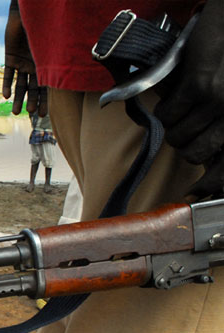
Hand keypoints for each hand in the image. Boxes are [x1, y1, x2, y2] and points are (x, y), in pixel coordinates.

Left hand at [2, 0, 46, 115]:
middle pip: (32, 88)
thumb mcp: (51, 48)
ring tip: (16, 112)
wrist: (27, 14)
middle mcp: (33, 66)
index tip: (42, 114)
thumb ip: (57, 61)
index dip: (44, 101)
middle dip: (31, 101)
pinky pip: (8, 74)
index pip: (45, 87)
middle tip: (30, 114)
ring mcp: (22, 63)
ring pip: (20, 84)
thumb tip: (74, 76)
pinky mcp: (10, 58)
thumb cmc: (43, 28)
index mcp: (45, 65)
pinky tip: (6, 96)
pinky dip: (7, 85)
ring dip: (18, 98)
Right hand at [154, 0, 223, 199]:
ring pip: (177, 136)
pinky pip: (167, 114)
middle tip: (185, 130)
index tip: (193, 194)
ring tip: (181, 109)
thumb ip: (222, 131)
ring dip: (173, 125)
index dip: (210, 185)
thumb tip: (209, 163)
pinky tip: (176, 96)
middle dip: (184, 144)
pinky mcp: (199, 86)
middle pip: (194, 154)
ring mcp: (219, 101)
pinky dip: (164, 109)